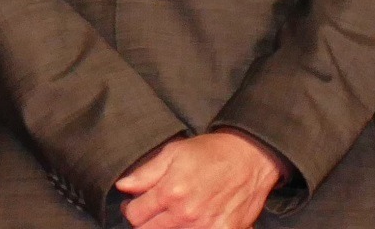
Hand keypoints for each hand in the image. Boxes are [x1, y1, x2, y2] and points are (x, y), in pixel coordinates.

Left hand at [116, 131, 283, 228]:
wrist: (250, 158)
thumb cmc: (211, 152)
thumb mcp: (174, 152)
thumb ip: (146, 172)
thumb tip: (123, 186)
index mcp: (171, 191)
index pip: (134, 216)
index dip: (131, 209)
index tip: (136, 204)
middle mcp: (186, 214)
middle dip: (146, 221)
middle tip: (154, 210)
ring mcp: (205, 228)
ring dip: (167, 228)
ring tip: (174, 214)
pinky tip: (192, 221)